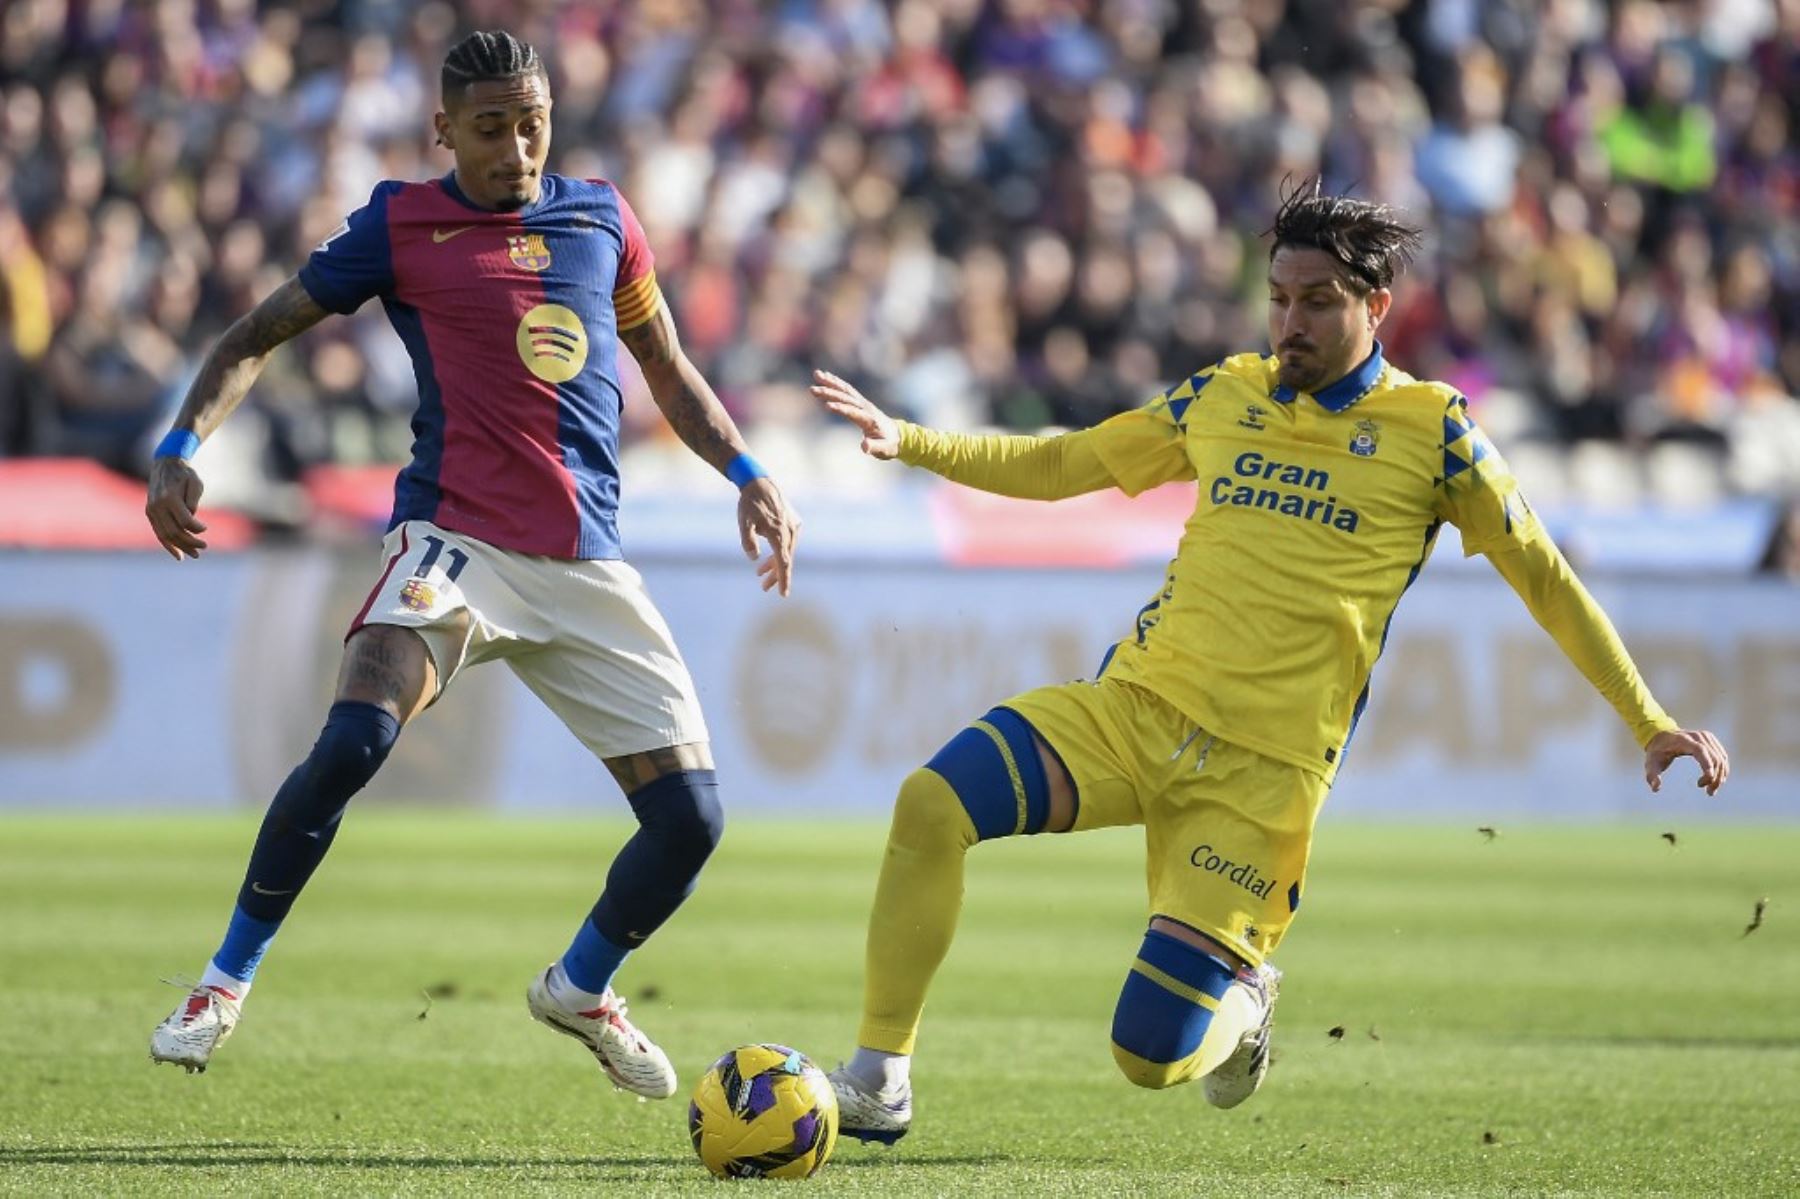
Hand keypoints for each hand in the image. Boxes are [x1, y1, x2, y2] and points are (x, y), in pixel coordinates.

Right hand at [145, 456, 208, 559]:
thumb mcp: (196, 484)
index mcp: (169, 497)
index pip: (184, 521)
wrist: (166, 464)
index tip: (205, 529)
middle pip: (174, 531)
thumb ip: (194, 502)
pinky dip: (168, 545)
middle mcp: (157, 506)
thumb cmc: (185, 474)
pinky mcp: (150, 513)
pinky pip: (159, 533)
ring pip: (165, 535)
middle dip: (190, 542)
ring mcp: (151, 510)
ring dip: (181, 547)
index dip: (197, 528)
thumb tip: (192, 523)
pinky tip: (179, 555)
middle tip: (204, 548)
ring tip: (195, 555)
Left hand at [737, 476, 800, 595]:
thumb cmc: (749, 503)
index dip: (783, 580)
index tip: (784, 594)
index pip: (783, 563)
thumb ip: (748, 541)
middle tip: (763, 588)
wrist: (760, 483)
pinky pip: (788, 541)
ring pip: (787, 551)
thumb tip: (754, 558)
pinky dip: (780, 550)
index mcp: (779, 534)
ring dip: (775, 563)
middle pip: (785, 560)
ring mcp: (793, 526)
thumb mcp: (743, 522)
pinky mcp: (793, 522)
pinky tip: (770, 555)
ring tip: (761, 573)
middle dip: (776, 575)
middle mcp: (790, 532)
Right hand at [811, 369, 898, 459]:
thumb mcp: (883, 449)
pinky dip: (836, 382)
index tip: (827, 406)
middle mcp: (865, 408)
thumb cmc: (889, 444)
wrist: (898, 436)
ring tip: (816, 374)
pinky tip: (825, 376)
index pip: (853, 412)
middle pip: (846, 398)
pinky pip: (847, 390)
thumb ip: (874, 447)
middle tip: (813, 389)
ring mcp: (863, 403)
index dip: (841, 409)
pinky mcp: (860, 402)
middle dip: (830, 393)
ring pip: (845, 390)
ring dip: (830, 382)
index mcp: (869, 419)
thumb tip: (864, 446)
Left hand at [1643, 728, 1728, 795]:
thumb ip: (1651, 776)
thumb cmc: (1656, 751)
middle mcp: (1698, 736)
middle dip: (1714, 777)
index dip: (1707, 764)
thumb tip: (1656, 788)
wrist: (1661, 736)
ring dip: (1720, 776)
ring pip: (1721, 758)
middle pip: (1714, 757)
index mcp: (1683, 740)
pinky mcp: (1711, 741)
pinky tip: (1715, 781)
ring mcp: (1706, 737)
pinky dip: (1722, 770)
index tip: (1709, 779)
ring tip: (1710, 790)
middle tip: (1709, 792)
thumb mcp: (1650, 763)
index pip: (1700, 750)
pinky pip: (1722, 757)